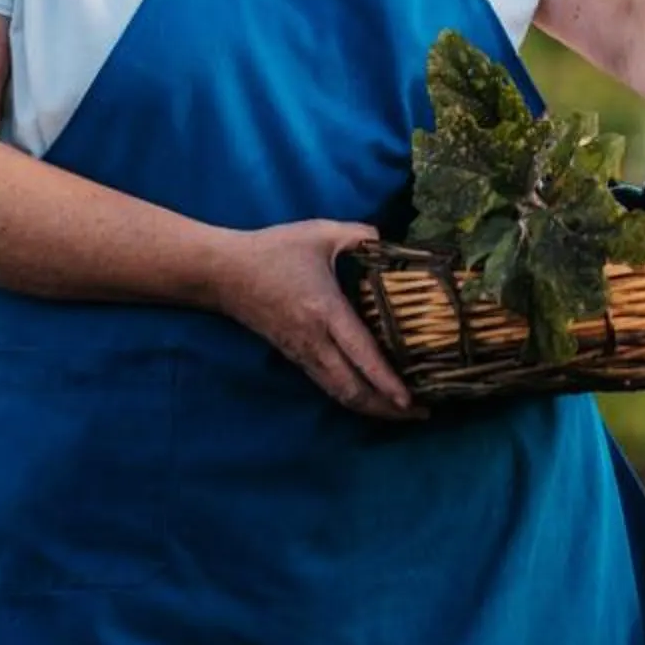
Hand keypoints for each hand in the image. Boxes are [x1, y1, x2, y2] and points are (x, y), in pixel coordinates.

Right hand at [213, 220, 421, 420]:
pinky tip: (370, 395)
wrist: (224, 274)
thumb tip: (390, 242)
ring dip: (371, 408)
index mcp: (324, 310)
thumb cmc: (274, 251)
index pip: (360, 354)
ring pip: (339, 393)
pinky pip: (328, 385)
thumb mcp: (320, 233)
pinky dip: (353, 396)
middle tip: (420, 412)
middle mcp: (314, 340)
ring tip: (402, 412)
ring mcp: (302, 353)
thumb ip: (359, 235)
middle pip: (352, 390)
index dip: (386, 381)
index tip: (410, 399)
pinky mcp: (295, 356)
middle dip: (387, 409)